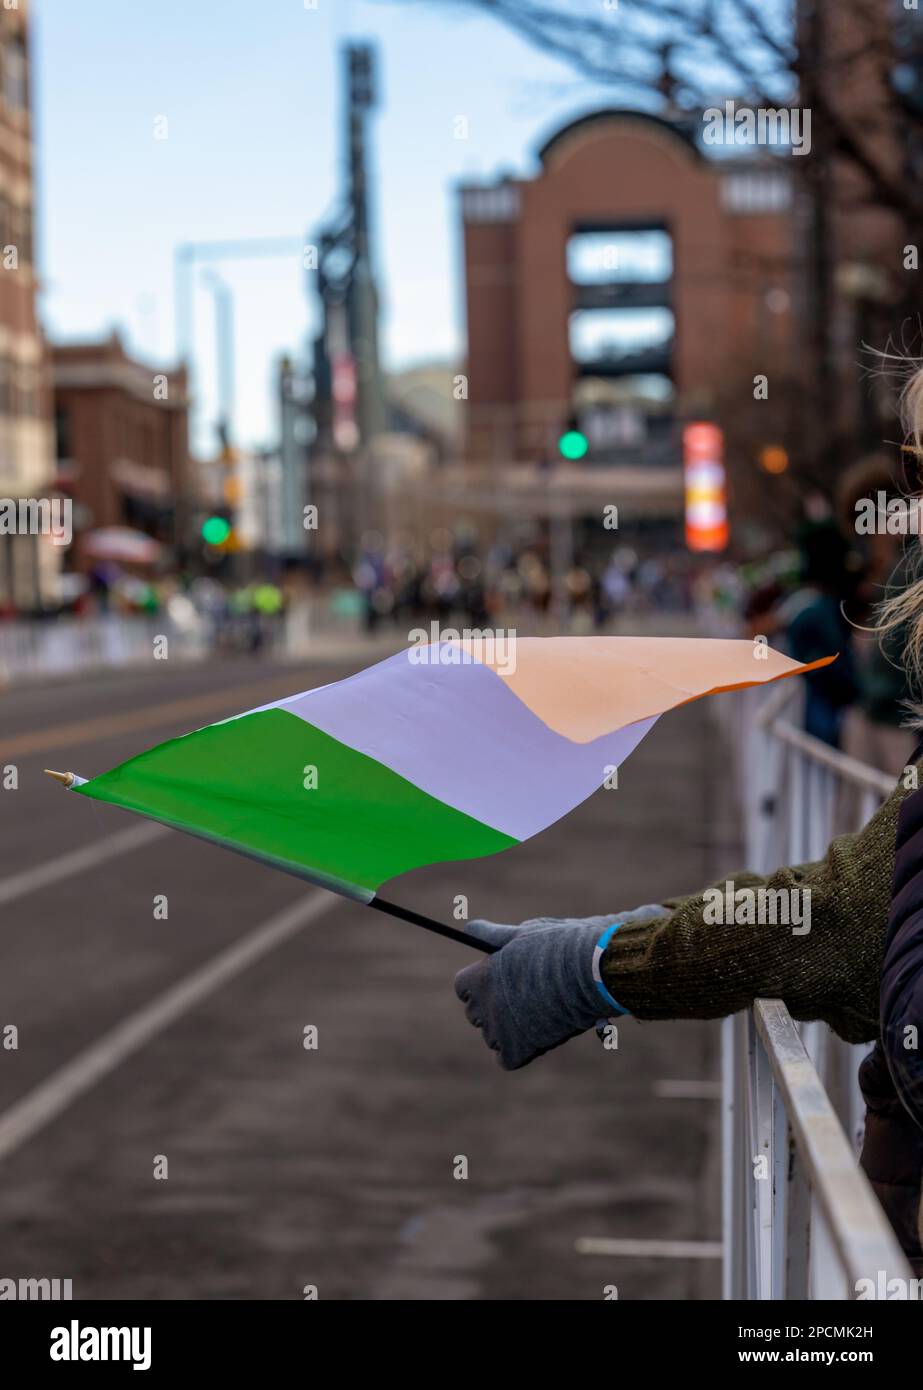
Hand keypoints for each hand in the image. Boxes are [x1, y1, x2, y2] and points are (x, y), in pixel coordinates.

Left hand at [454, 907, 667, 1069]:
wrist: (593, 972)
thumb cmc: (560, 946)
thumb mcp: (523, 933)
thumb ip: (492, 935)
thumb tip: (468, 929)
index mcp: (481, 976)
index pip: (463, 988)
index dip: (481, 985)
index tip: (500, 982)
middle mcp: (484, 1004)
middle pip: (475, 1014)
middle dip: (494, 1008)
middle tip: (524, 999)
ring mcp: (499, 1030)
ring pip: (493, 1037)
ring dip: (509, 1030)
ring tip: (540, 1013)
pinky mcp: (517, 1050)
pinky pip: (506, 1058)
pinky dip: (520, 1051)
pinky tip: (540, 1034)